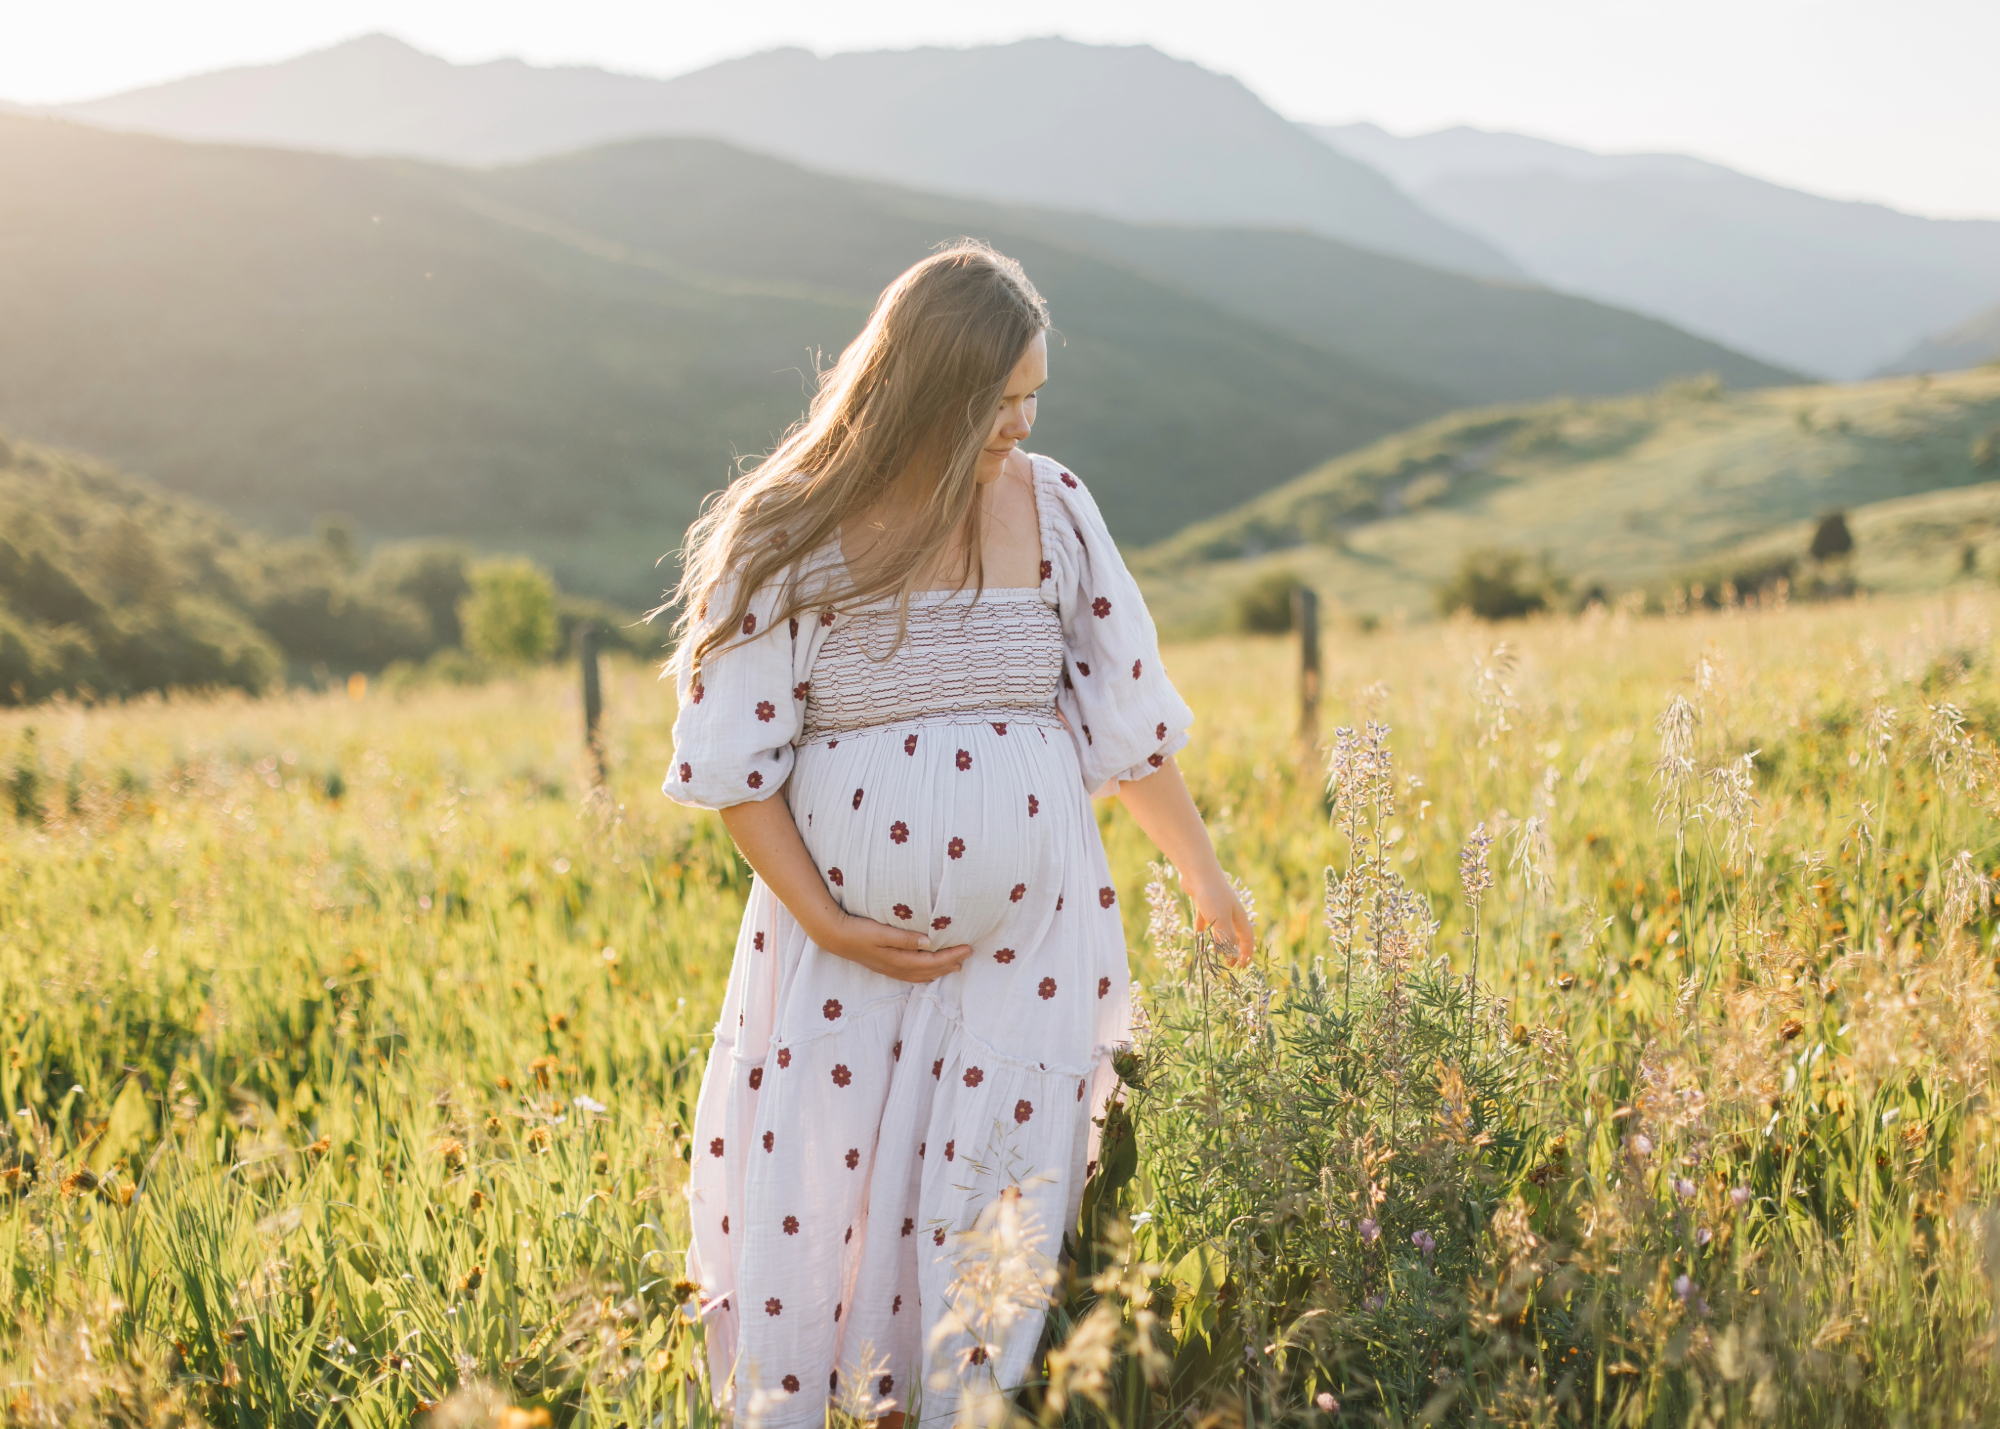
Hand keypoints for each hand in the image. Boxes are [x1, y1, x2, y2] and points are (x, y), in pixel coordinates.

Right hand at [815, 912, 974, 983]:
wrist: (837, 937)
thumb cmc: (859, 931)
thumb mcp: (882, 932)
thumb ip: (905, 938)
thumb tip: (928, 942)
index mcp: (899, 960)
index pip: (933, 960)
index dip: (952, 955)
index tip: (967, 948)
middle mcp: (898, 968)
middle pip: (930, 970)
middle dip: (950, 964)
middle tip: (967, 955)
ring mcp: (891, 969)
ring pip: (922, 975)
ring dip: (939, 971)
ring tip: (954, 966)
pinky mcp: (886, 967)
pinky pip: (912, 975)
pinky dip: (925, 974)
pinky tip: (928, 971)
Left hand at [1185, 869, 1254, 968]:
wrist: (1197, 871)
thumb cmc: (1212, 895)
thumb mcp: (1221, 920)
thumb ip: (1226, 938)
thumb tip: (1232, 956)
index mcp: (1239, 917)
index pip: (1247, 939)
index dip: (1246, 953)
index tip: (1242, 967)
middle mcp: (1230, 912)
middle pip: (1234, 934)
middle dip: (1232, 950)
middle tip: (1227, 964)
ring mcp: (1217, 906)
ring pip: (1219, 928)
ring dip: (1217, 941)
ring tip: (1212, 953)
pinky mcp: (1203, 902)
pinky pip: (1205, 919)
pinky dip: (1202, 929)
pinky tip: (1197, 936)